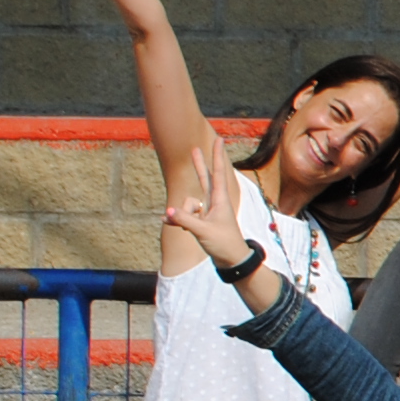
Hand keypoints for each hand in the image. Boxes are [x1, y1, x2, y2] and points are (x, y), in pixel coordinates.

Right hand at [160, 141, 252, 271]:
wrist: (231, 261)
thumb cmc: (223, 244)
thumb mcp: (203, 231)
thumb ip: (185, 220)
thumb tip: (169, 211)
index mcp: (221, 200)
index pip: (219, 173)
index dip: (217, 156)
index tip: (219, 140)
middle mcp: (215, 203)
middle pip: (205, 179)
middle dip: (199, 165)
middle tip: (195, 148)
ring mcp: (207, 212)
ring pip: (188, 203)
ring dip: (182, 214)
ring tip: (187, 228)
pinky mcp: (201, 221)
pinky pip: (184, 215)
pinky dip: (177, 219)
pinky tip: (168, 222)